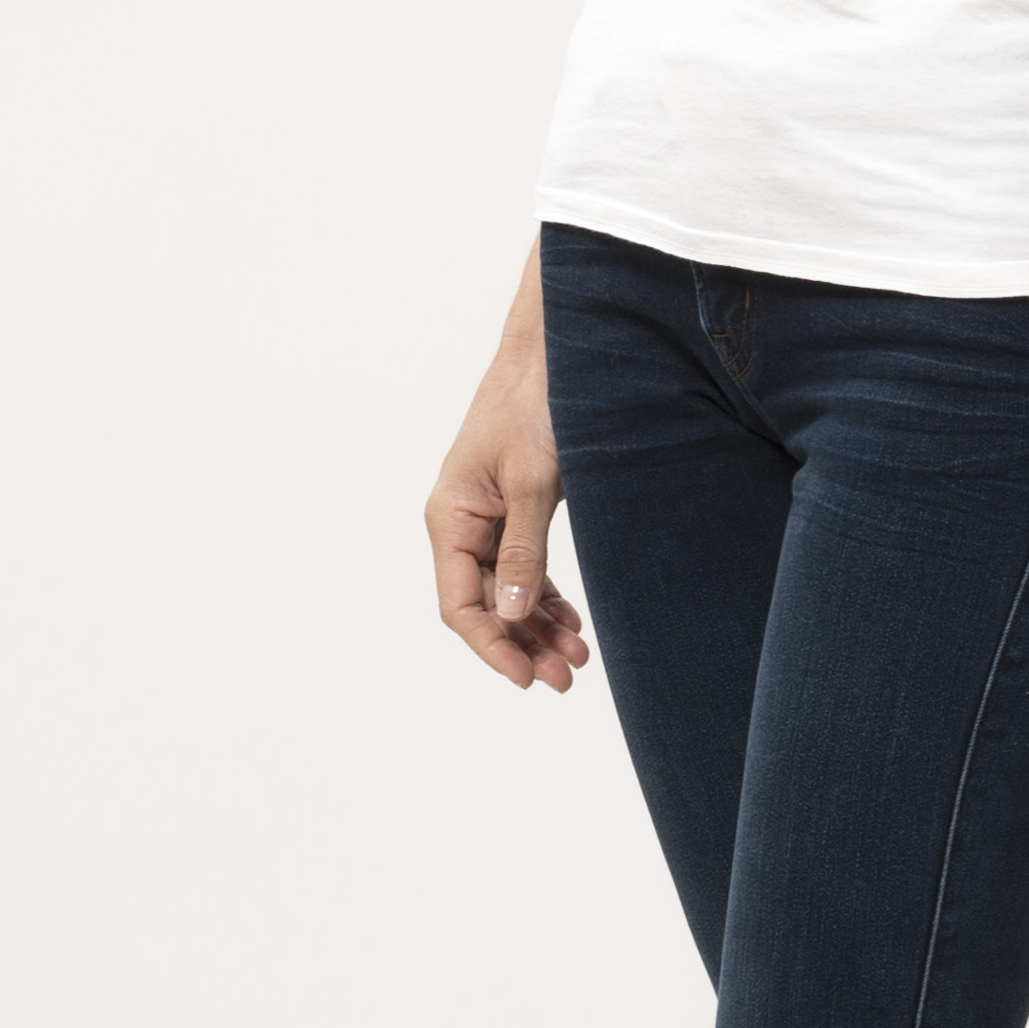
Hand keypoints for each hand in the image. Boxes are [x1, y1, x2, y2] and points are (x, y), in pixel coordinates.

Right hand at [427, 250, 589, 693]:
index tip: (529, 676)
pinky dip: (546, 596)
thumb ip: (523, 550)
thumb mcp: (533, 481)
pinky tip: (572, 621)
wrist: (555, 349)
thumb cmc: (536, 402)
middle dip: (522, 643)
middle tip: (567, 678)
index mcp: (450, 517)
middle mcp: (461, 521)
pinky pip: (524, 566)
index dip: (492, 646)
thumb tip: (513, 611)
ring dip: (538, 625)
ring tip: (578, 658)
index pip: (461, 605)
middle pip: (484, 604)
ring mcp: (487, 515)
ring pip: (507, 589)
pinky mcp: (514, 506)